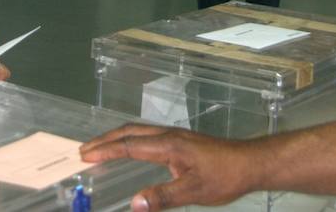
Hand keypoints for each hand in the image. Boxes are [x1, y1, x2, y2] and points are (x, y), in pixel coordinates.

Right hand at [80, 124, 251, 210]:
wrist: (250, 163)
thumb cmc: (225, 176)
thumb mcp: (194, 192)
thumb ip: (164, 197)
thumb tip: (135, 205)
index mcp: (168, 145)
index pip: (130, 145)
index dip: (106, 150)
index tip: (86, 155)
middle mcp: (169, 136)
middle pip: (130, 132)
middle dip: (105, 140)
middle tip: (84, 150)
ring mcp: (176, 136)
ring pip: (139, 131)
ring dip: (117, 138)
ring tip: (100, 148)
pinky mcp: (182, 141)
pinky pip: (148, 135)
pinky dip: (130, 139)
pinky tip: (131, 149)